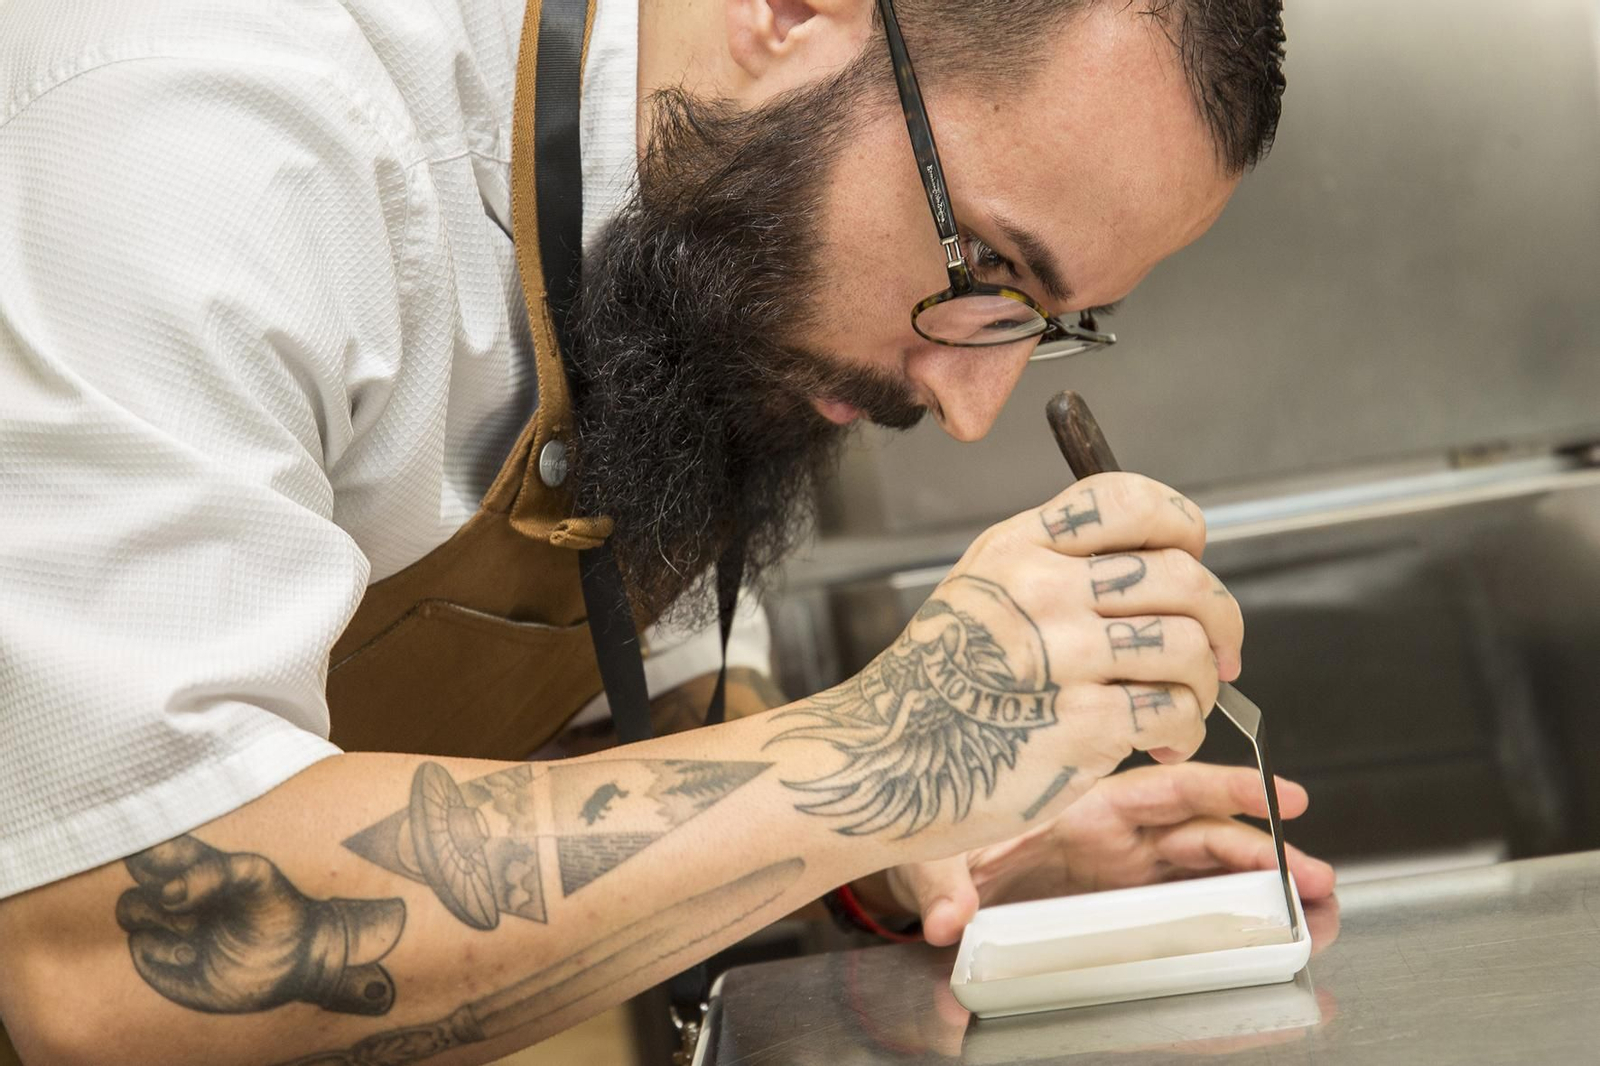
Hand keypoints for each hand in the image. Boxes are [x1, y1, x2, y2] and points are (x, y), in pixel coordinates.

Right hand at [116, 834, 404, 1014]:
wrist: (291, 957)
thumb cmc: (274, 907)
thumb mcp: (256, 878)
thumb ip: (214, 874)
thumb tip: (168, 894)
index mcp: (193, 860)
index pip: (153, 835)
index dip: (139, 831)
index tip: (142, 838)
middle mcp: (171, 888)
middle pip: (131, 866)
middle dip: (150, 877)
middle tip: (182, 895)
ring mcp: (161, 923)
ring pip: (130, 909)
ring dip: (162, 920)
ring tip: (196, 930)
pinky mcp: (158, 960)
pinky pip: (140, 949)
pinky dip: (165, 953)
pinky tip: (194, 957)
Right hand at [770, 473, 1242, 852]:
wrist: (881, 761)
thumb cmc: (932, 687)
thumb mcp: (977, 591)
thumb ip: (1055, 566)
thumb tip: (1160, 570)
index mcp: (1018, 549)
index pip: (1127, 500)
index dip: (1180, 524)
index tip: (1193, 554)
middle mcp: (1041, 591)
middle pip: (1180, 577)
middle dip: (1222, 618)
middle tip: (1221, 649)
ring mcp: (1061, 658)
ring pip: (1188, 647)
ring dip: (1204, 683)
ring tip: (1184, 703)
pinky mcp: (1079, 727)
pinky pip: (1172, 713)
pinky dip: (1184, 730)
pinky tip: (1161, 740)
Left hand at [884, 763, 1335, 944]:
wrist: (934, 864)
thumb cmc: (942, 839)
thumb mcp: (937, 855)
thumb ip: (944, 887)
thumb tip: (945, 921)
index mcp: (1084, 805)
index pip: (1170, 789)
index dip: (1230, 790)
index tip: (1283, 797)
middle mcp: (1115, 833)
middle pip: (1205, 833)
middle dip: (1265, 850)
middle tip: (1316, 876)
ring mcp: (1125, 867)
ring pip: (1208, 867)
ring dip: (1261, 882)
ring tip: (1311, 904)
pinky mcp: (1124, 900)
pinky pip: (1190, 898)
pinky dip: (1232, 907)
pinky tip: (1267, 922)